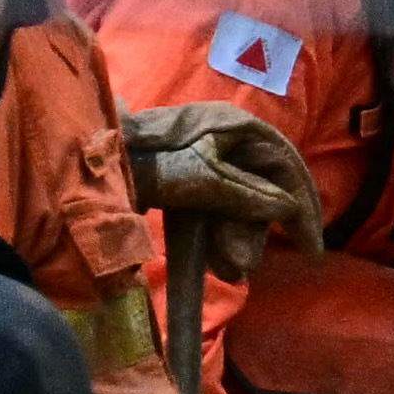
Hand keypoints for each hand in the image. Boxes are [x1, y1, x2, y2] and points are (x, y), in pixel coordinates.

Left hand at [117, 99, 324, 264]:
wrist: (83, 152)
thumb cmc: (140, 158)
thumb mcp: (196, 177)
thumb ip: (241, 193)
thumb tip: (286, 209)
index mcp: (234, 125)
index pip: (285, 164)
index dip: (302, 205)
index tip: (310, 247)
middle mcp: (224, 137)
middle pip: (261, 188)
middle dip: (252, 232)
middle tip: (240, 267)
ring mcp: (203, 156)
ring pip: (237, 204)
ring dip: (232, 240)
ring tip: (220, 268)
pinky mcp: (183, 175)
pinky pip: (211, 208)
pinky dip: (213, 235)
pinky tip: (209, 260)